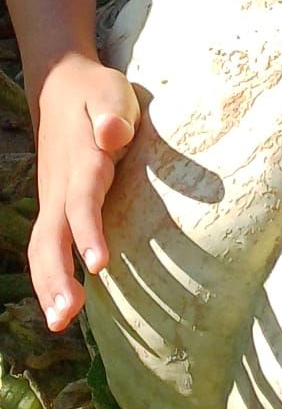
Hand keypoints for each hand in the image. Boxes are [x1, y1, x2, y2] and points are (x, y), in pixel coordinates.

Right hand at [28, 54, 139, 330]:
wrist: (60, 85)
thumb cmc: (96, 92)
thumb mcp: (110, 92)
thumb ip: (112, 113)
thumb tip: (113, 133)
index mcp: (80, 161)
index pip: (82, 202)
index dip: (88, 233)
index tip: (98, 265)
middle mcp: (60, 186)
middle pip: (49, 237)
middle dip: (55, 277)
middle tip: (65, 317)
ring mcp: (52, 198)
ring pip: (42, 247)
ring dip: (49, 285)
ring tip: (61, 323)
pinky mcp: (54, 206)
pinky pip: (47, 247)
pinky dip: (50, 277)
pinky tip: (62, 306)